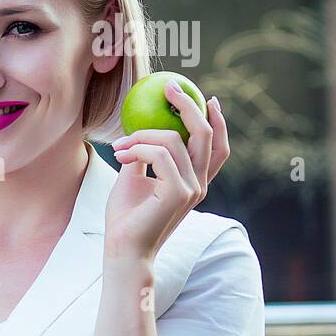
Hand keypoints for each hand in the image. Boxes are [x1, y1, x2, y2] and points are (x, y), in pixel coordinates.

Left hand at [104, 83, 229, 263]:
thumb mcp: (134, 177)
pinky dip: (138, 148)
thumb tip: (139, 129)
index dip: (217, 121)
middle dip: (189, 106)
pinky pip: (160, 154)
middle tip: (169, 87)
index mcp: (194, 181)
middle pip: (205, 135)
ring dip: (142, 135)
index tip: (205, 98)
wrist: (123, 249)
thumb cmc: (125, 217)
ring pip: (175, 141)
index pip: (217, 147)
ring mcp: (192, 189)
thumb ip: (144, 155)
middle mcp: (199, 184)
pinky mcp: (178, 193)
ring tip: (119, 145)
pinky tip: (120, 154)